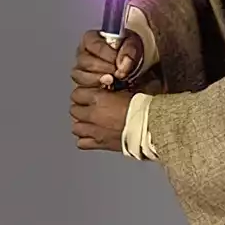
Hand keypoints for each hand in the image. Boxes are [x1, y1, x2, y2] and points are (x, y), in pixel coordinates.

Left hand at [71, 30, 141, 151]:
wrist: (150, 127)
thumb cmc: (143, 108)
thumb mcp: (129, 90)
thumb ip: (116, 88)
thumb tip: (113, 80)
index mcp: (98, 99)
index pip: (77, 94)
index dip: (83, 94)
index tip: (89, 94)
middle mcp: (93, 115)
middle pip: (74, 110)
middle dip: (80, 108)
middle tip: (89, 108)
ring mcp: (95, 131)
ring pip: (75, 127)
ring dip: (81, 124)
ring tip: (89, 122)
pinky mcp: (100, 144)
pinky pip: (81, 143)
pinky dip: (84, 140)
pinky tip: (92, 136)